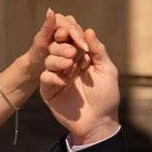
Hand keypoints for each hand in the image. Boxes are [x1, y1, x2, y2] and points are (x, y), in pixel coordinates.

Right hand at [40, 20, 120, 144]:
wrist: (98, 122)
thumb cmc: (106, 96)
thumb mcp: (107, 70)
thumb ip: (98, 50)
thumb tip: (88, 29)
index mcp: (81, 57)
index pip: (71, 39)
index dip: (70, 33)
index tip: (73, 33)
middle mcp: (67, 64)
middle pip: (56, 46)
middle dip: (63, 47)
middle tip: (73, 54)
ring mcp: (57, 76)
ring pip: (48, 59)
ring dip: (58, 60)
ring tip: (70, 66)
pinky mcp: (49, 90)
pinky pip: (44, 77)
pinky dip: (53, 77)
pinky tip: (64, 82)